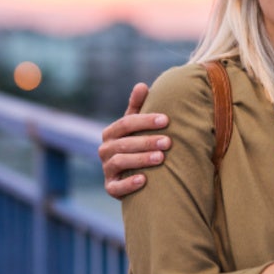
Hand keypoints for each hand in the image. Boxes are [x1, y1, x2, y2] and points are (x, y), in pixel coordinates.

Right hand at [98, 83, 170, 197]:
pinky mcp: (110, 188)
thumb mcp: (136, 126)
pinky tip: (144, 180)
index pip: (126, 123)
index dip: (145, 121)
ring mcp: (107, 169)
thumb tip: (141, 85)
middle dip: (147, 141)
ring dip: (141, 159)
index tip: (166, 120)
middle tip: (168, 142)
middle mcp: (105, 150)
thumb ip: (138, 106)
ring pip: (120, 162)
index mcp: (111, 133)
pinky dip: (129, 184)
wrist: (132, 175)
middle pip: (124, 143)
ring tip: (161, 158)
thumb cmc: (137, 143)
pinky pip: (116, 187)